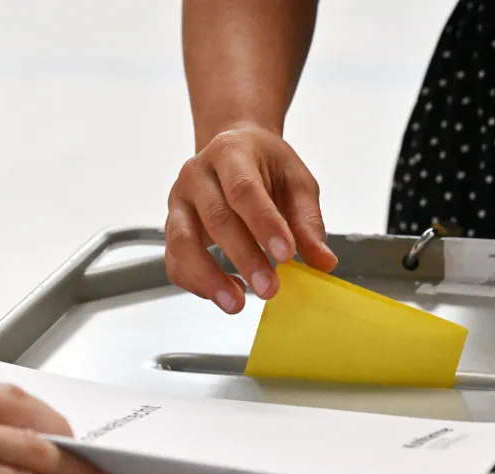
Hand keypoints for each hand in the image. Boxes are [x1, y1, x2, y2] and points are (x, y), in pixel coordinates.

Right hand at [165, 122, 338, 313]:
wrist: (232, 149)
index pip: (244, 189)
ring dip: (208, 277)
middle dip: (244, 257)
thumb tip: (323, 262)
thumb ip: (308, 221)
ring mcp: (178, 201)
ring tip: (237, 304)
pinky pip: (175, 260)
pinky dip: (197, 283)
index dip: (264, 224)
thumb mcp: (296, 182)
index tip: (286, 255)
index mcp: (230, 152)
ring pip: (183, 242)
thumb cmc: (265, 166)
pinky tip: (226, 292)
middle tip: (270, 288)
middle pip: (216, 218)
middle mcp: (197, 174)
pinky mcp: (171, 227)